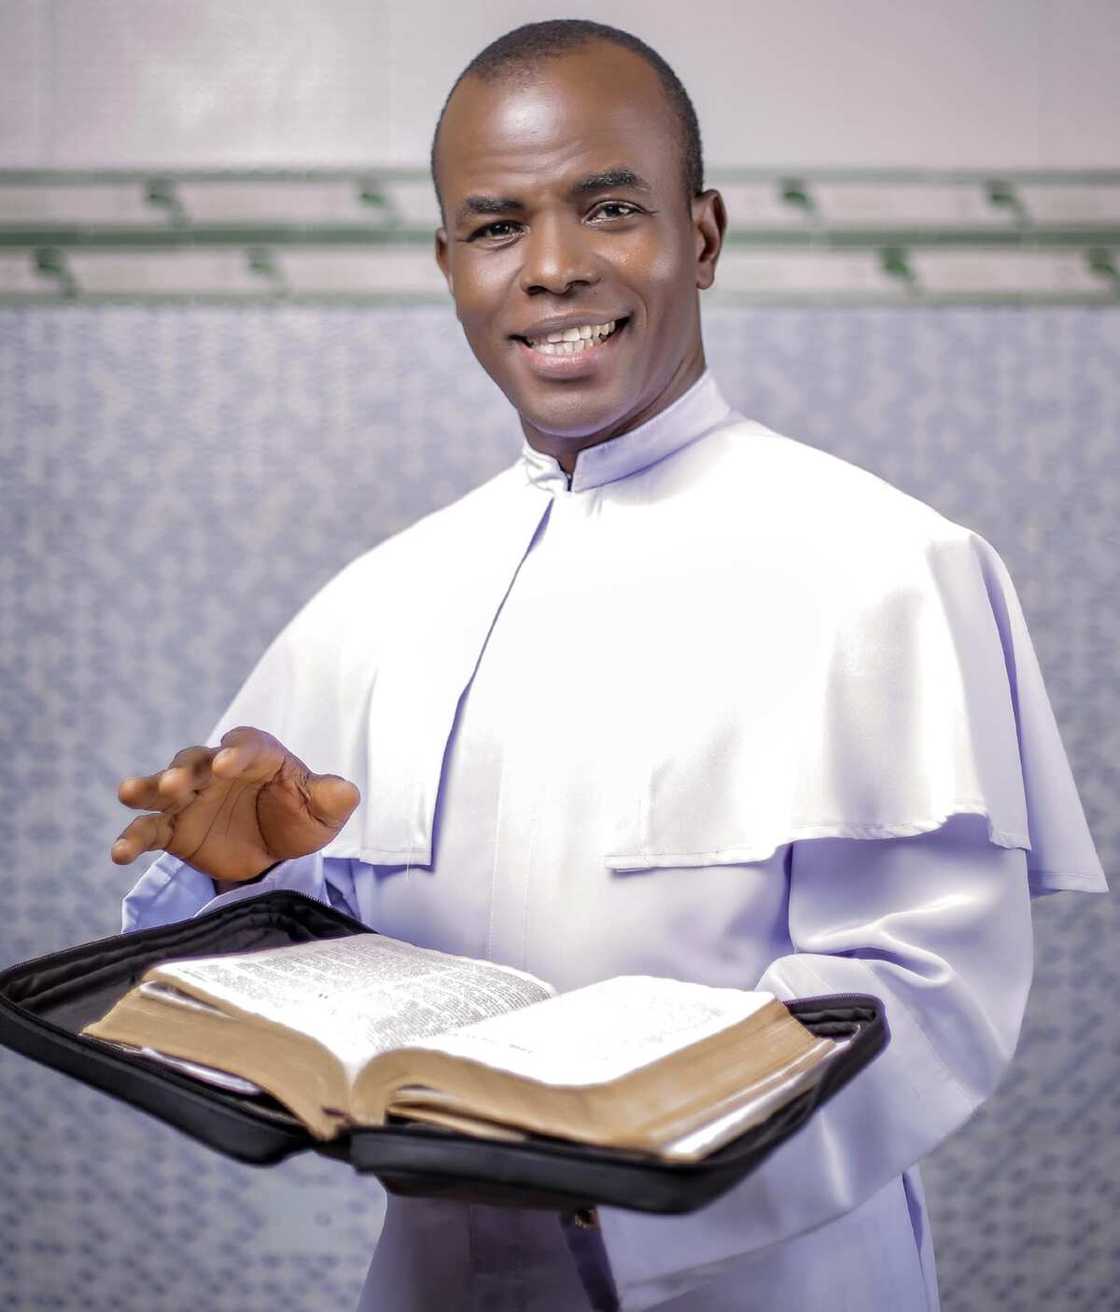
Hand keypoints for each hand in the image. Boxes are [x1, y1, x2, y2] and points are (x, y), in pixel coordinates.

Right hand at [112, 726, 360, 881]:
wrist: (276, 850)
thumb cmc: (300, 816)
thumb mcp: (323, 811)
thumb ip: (332, 797)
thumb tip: (347, 791)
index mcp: (256, 755)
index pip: (245, 747)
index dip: (236, 753)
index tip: (226, 764)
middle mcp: (216, 770)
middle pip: (194, 762)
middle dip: (183, 771)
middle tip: (174, 783)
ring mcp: (190, 798)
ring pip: (162, 788)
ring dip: (147, 789)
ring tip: (128, 794)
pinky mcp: (173, 829)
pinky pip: (149, 830)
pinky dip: (133, 839)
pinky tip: (119, 854)